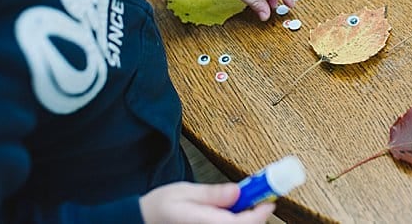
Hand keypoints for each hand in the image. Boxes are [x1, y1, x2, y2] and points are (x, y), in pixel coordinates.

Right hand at [139, 182, 275, 223]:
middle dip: (255, 217)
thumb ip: (212, 194)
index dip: (260, 214)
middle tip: (261, 200)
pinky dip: (235, 222)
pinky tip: (232, 214)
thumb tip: (237, 192)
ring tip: (245, 205)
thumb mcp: (184, 191)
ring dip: (245, 221)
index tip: (269, 201)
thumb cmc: (159, 207)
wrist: (142, 221)